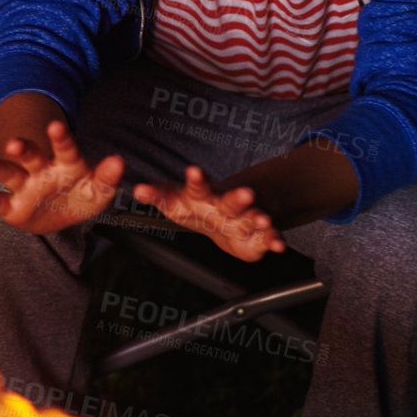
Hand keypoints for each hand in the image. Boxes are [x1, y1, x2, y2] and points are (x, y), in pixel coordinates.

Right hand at [0, 121, 123, 234]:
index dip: (60, 138)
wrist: (61, 215)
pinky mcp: (11, 205)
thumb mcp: (99, 190)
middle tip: (14, 143)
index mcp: (65, 164)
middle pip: (30, 155)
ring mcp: (25, 185)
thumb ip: (107, 178)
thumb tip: (118, 161)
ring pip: (9, 173)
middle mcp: (41, 170)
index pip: (64, 148)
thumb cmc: (82, 195)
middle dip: (22, 149)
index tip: (55, 126)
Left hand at [133, 166, 285, 260]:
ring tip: (264, 219)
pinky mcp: (257, 236)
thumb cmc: (193, 208)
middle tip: (246, 194)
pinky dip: (274, 241)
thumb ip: (156, 195)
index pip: (197, 185)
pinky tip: (279, 245)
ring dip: (258, 217)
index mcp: (202, 195)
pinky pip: (267, 238)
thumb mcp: (171, 202)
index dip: (195, 180)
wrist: (222, 220)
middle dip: (237, 198)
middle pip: (230, 200)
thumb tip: (137, 190)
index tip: (193, 171)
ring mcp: (243, 218)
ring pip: (252, 216)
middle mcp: (225, 204)